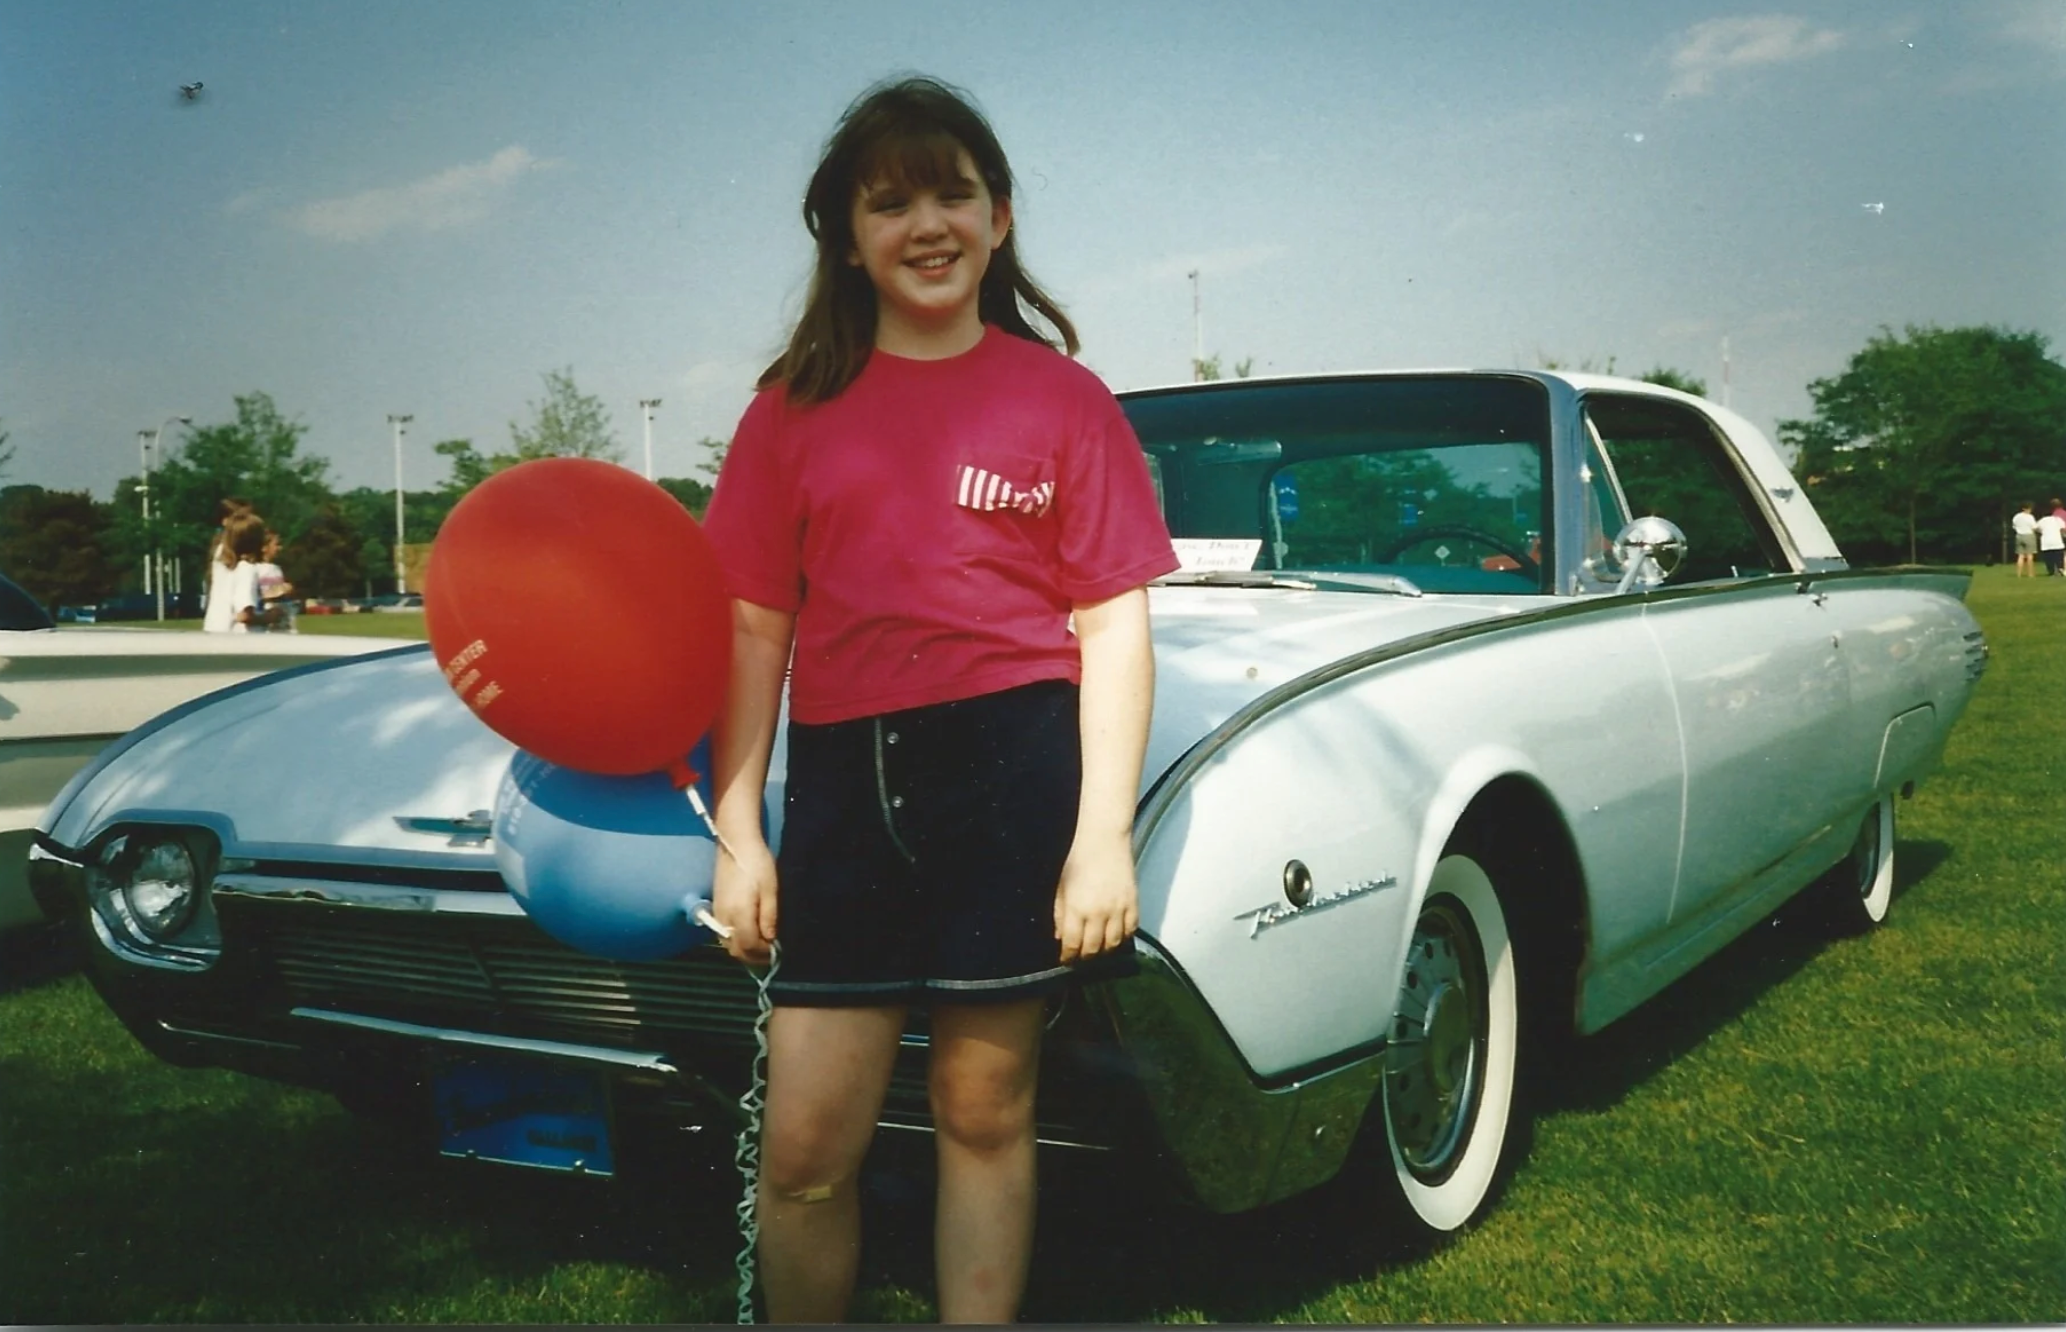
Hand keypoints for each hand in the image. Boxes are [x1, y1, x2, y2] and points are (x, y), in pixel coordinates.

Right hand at [712, 833, 778, 965]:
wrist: (736, 844)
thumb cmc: (757, 864)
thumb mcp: (770, 889)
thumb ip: (769, 916)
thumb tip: (770, 939)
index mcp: (739, 914)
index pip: (749, 946)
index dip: (764, 953)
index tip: (778, 951)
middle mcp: (724, 918)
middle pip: (736, 950)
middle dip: (754, 956)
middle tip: (771, 953)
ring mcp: (717, 913)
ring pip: (728, 944)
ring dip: (744, 949)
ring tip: (762, 945)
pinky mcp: (716, 907)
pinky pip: (723, 934)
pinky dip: (736, 940)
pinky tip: (749, 933)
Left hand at [1053, 830, 1138, 963]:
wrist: (1103, 839)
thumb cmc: (1078, 859)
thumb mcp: (1061, 887)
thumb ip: (1060, 914)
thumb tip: (1060, 936)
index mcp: (1077, 908)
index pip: (1073, 944)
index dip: (1068, 957)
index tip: (1066, 960)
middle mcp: (1099, 912)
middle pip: (1093, 949)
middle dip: (1085, 958)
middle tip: (1080, 959)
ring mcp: (1118, 909)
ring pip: (1113, 944)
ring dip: (1104, 952)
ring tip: (1097, 951)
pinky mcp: (1133, 903)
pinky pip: (1130, 930)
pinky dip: (1123, 938)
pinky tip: (1115, 938)